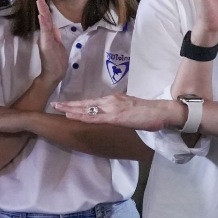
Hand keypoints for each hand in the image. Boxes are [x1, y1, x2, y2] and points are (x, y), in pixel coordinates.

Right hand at [35, 0, 68, 84]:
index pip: (48, 19)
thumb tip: (54, 26)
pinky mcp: (46, 44)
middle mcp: (46, 35)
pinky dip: (44, 23)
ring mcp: (46, 39)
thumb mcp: (57, 45)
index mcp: (50, 34)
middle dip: (42, 6)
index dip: (45, 8)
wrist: (54, 73)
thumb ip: (55, 35)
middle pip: (45, 18)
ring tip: (39, 1)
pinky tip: (42, 15)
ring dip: (42, 11)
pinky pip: (46, 31)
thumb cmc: (55, 60)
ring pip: (44, 23)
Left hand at [55, 94, 180, 131]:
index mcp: (114, 100)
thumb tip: (111, 115)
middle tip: (55, 104)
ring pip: (87, 108)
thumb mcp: (131, 109)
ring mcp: (113, 108)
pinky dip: (82, 116)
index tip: (66, 104)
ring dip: (72, 109)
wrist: (162, 112)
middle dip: (69, 104)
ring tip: (58, 108)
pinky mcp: (116, 116)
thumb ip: (119, 111)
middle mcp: (111, 101)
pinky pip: (95, 117)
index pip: (92, 102)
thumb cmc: (149, 112)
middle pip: (86, 103)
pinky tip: (72, 116)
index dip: (78, 104)